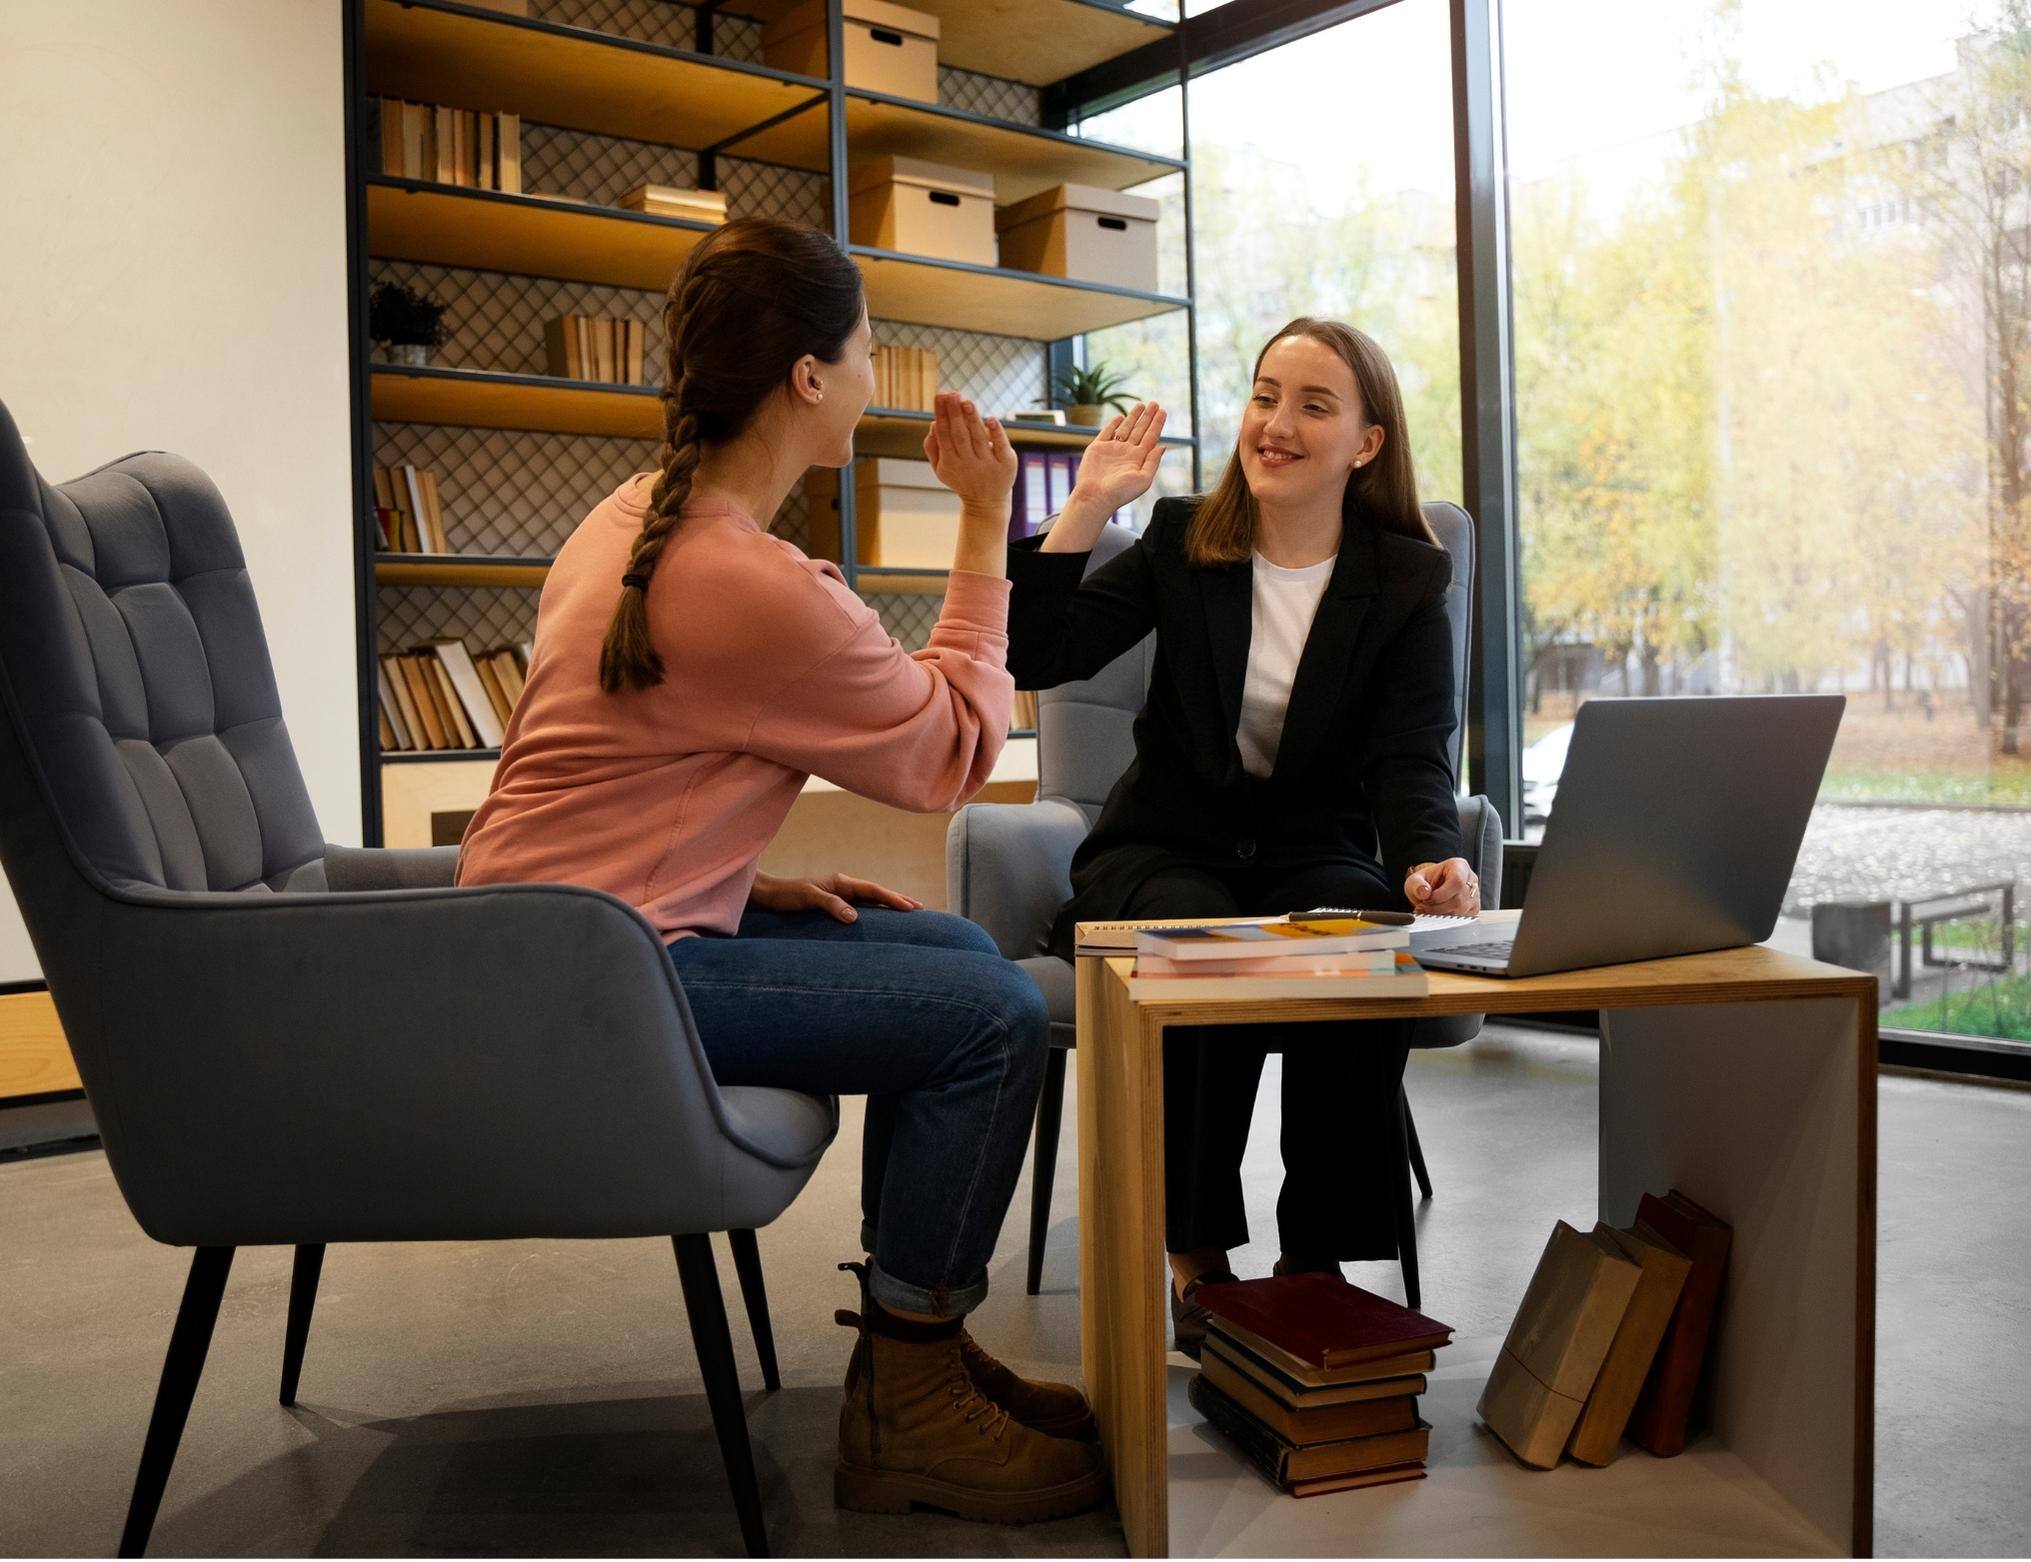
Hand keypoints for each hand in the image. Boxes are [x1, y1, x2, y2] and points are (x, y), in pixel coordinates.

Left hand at [748, 871, 920, 922]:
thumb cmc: (786, 895)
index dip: (892, 898)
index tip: (910, 907)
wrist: (768, 896)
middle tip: (920, 909)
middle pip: (877, 894)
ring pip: (871, 902)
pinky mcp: (834, 907)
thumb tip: (854, 917)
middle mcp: (843, 888)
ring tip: (909, 913)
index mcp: (841, 883)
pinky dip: (875, 914)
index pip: (873, 890)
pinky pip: (861, 910)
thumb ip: (831, 905)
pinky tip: (882, 923)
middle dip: (898, 900)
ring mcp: (840, 897)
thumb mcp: (808, 898)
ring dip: (889, 907)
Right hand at [922, 393, 1015, 514]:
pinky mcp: (1006, 464)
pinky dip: (996, 433)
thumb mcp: (941, 468)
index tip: (940, 396)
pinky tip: (991, 419)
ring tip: (967, 402)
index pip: (944, 435)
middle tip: (953, 394)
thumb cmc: (962, 478)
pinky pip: (1000, 447)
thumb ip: (933, 447)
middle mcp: (968, 463)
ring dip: (972, 420)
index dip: (942, 415)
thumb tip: (933, 423)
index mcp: (950, 462)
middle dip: (955, 414)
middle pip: (959, 435)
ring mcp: (988, 464)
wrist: (986, 503)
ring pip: (978, 439)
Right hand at [1071, 401, 1169, 513]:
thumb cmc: (1120, 492)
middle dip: (1147, 417)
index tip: (1163, 411)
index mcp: (1138, 459)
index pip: (1151, 437)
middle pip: (1140, 430)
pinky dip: (1113, 424)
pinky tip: (1120, 417)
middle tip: (1155, 403)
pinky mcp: (1097, 448)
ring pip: (1125, 428)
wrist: (1095, 497)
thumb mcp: (1143, 479)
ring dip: (1133, 417)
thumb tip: (1163, 446)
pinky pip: (1107, 432)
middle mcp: (1126, 453)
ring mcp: (1112, 449)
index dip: (1157, 423)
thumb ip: (1153, 462)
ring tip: (1141, 405)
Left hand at [1404, 858, 1480, 915]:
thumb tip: (1424, 892)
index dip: (1441, 894)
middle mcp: (1471, 879)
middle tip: (1424, 908)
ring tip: (1428, 910)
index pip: (1457, 881)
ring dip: (1442, 915)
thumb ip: (1417, 884)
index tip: (1427, 899)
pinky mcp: (1474, 908)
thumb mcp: (1415, 880)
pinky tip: (1438, 914)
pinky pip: (1463, 918)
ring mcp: (1475, 895)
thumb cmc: (1426, 882)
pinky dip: (1448, 919)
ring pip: (1461, 911)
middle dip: (1438, 907)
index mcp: (1459, 866)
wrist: (1431, 889)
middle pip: (1459, 900)